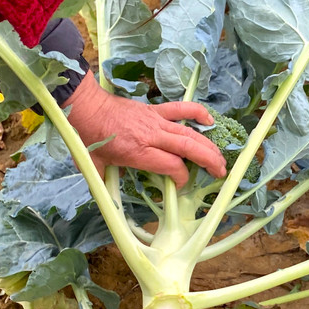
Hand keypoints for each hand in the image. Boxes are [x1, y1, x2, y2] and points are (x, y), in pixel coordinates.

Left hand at [64, 75, 225, 186]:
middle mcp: (151, 136)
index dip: (181, 178)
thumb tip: (111, 201)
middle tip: (221, 173)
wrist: (87, 107)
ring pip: (189, 132)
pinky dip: (197, 113)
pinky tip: (210, 122)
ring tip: (221, 157)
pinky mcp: (155, 110)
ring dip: (208, 145)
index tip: (180, 186)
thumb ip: (106, 183)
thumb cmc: (90, 137)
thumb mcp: (96, 166)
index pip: (171, 166)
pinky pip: (180, 109)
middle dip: (208, 161)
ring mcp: (155, 121)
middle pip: (188, 148)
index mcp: (137, 152)